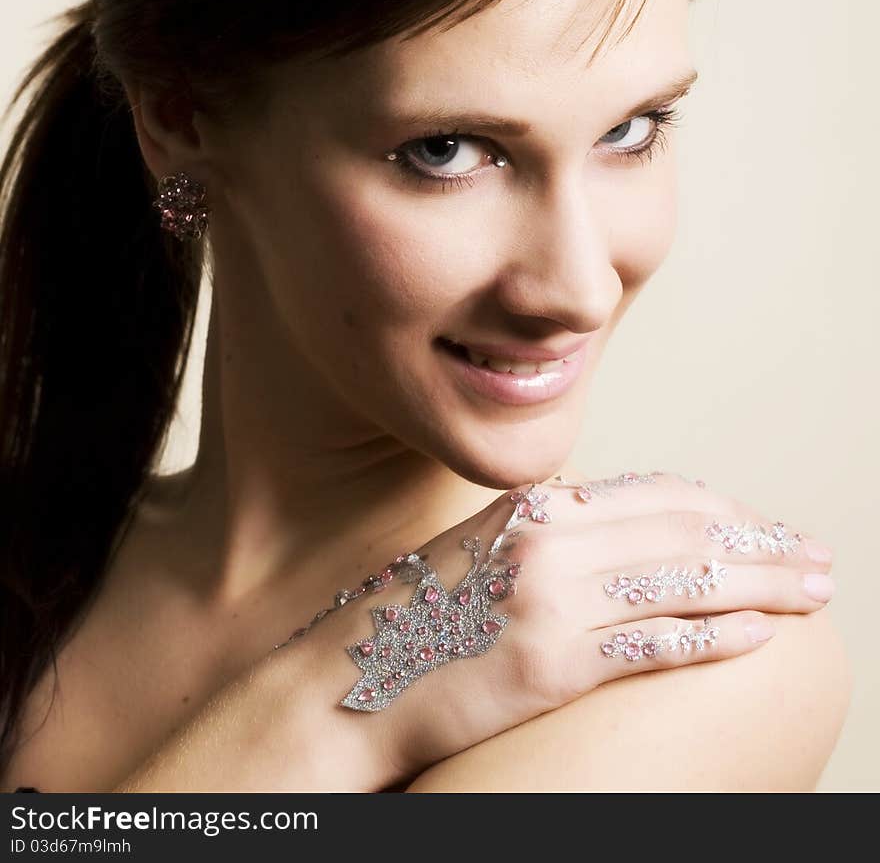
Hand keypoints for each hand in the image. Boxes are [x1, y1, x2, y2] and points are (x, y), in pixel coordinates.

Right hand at [351, 470, 833, 776]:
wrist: (345, 684)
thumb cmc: (412, 624)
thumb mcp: (480, 552)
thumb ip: (546, 535)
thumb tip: (615, 534)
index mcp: (533, 507)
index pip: (656, 492)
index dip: (723, 507)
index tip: (765, 524)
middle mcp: (546, 539)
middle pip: (684, 528)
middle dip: (763, 541)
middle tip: (816, 557)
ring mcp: (548, 598)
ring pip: (685, 579)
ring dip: (762, 583)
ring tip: (811, 593)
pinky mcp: (548, 662)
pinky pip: (654, 643)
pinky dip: (715, 636)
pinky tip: (757, 634)